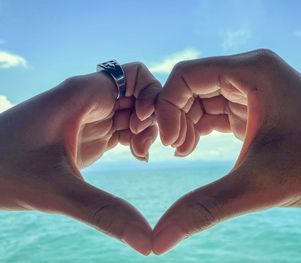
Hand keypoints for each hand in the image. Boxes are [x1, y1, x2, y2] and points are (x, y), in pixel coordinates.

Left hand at [0, 62, 159, 254]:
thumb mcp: (58, 191)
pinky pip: (124, 129)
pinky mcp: (90, 136)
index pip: (135, 74)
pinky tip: (138, 157)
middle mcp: (90, 102)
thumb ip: (105, 212)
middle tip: (143, 146)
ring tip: (140, 154)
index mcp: (82, 95)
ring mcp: (90, 119)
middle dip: (153, 117)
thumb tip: (147, 242)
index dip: (151, 95)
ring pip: (134, 112)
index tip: (144, 125)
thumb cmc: (4, 172)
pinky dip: (137, 140)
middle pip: (139, 94)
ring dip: (146, 131)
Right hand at [153, 49, 300, 253]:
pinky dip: (199, 128)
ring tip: (184, 152)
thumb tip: (158, 242)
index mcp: (252, 72)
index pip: (185, 75)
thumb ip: (204, 209)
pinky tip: (193, 148)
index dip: (167, 106)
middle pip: (190, 86)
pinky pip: (214, 110)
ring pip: (200, 99)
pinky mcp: (255, 106)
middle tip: (178, 151)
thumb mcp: (259, 186)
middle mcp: (250, 73)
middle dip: (175, 117)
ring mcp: (253, 89)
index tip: (170, 144)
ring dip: (185, 124)